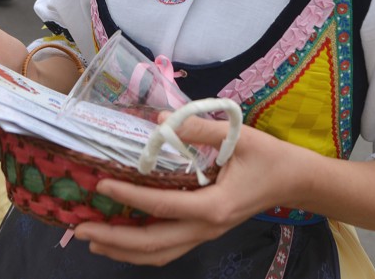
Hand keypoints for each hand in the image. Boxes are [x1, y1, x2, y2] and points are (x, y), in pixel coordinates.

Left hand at [73, 113, 293, 265]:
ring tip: (91, 241)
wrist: (295, 181)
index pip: (162, 206)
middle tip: (79, 228)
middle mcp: (206, 228)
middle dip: (113, 239)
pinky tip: (120, 243)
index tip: (101, 186)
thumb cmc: (269, 156)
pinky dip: (140, 250)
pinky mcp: (204, 233)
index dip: (129, 197)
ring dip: (122, 250)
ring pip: (158, 254)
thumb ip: (198, 127)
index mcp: (214, 206)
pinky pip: (167, 249)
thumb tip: (158, 119)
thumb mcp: (238, 136)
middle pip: (153, 244)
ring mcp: (205, 235)